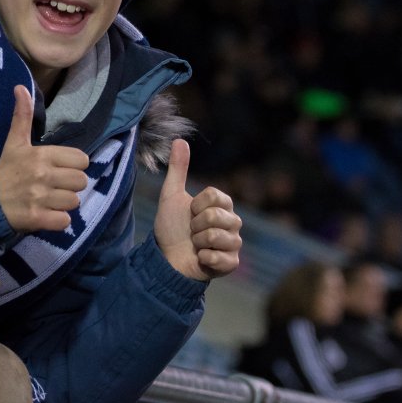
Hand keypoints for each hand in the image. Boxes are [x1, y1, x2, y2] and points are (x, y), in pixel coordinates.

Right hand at [0, 86, 89, 232]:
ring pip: (74, 202)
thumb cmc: (6, 170)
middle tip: (54, 186)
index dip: (73, 166)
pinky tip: (47, 215)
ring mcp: (40, 198)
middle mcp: (43, 175)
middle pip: (81, 182)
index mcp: (42, 155)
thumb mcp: (15, 142)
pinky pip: (65, 221)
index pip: (81, 160)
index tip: (59, 169)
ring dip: (64, 204)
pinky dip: (58, 221)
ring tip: (49, 201)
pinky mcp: (38, 219)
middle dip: (70, 186)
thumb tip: (21, 87)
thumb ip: (23, 116)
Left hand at [153, 139, 241, 280]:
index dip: (196, 205)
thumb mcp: (171, 195)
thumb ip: (178, 169)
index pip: (213, 195)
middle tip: (191, 232)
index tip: (190, 213)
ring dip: (197, 242)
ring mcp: (234, 243)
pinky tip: (201, 259)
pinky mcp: (232, 263)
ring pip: (215, 236)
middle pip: (215, 215)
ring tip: (196, 245)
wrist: (167, 258)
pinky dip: (203, 258)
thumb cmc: (172, 227)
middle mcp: (233, 223)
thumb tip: (180, 139)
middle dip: (195, 225)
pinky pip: (218, 257)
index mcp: (222, 205)